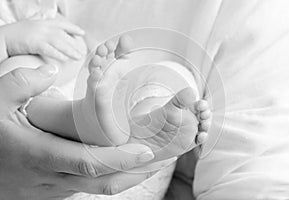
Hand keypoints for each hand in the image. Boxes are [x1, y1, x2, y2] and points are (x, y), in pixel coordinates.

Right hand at [0, 65, 159, 198]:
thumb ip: (20, 84)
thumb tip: (49, 70)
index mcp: (40, 154)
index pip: (88, 161)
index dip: (120, 159)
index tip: (146, 152)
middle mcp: (51, 178)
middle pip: (102, 182)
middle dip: (135, 173)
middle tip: (160, 159)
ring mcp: (54, 190)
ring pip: (97, 190)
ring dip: (125, 178)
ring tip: (148, 163)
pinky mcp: (55, 193)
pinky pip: (87, 189)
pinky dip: (108, 178)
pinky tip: (120, 165)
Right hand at [3, 19, 85, 60]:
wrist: (1, 38)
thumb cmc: (15, 35)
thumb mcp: (30, 28)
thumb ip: (41, 29)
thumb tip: (51, 31)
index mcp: (42, 22)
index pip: (61, 24)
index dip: (72, 28)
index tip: (82, 33)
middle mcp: (41, 26)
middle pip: (62, 35)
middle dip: (74, 44)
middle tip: (82, 52)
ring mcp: (38, 34)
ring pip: (59, 42)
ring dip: (70, 50)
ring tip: (78, 57)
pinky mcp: (33, 42)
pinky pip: (49, 49)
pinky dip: (57, 54)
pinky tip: (65, 60)